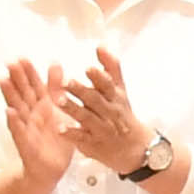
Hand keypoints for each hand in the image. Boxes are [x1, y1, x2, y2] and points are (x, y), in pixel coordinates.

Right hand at [0, 50, 80, 189]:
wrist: (51, 169)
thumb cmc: (55, 138)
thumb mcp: (59, 110)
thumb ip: (56, 88)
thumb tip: (55, 63)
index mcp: (41, 107)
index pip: (34, 87)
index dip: (28, 73)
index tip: (22, 58)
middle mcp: (31, 116)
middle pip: (22, 94)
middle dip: (16, 79)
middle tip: (10, 63)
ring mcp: (27, 129)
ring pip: (17, 109)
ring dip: (9, 95)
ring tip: (2, 80)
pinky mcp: (26, 145)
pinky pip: (19, 132)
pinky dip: (14, 122)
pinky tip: (9, 111)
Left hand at [53, 46, 151, 176]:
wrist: (134, 147)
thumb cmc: (122, 113)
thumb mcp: (120, 90)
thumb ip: (110, 67)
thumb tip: (100, 45)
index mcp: (115, 97)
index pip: (108, 85)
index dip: (99, 76)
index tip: (88, 68)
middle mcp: (109, 112)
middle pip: (95, 100)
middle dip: (81, 91)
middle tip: (66, 81)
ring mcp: (101, 128)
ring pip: (86, 117)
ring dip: (73, 109)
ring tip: (58, 100)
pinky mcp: (93, 143)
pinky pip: (82, 138)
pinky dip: (71, 133)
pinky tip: (60, 128)